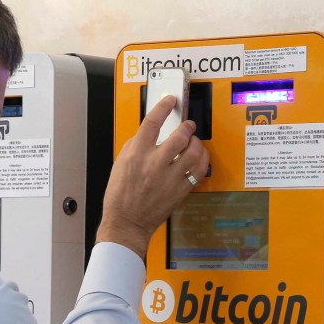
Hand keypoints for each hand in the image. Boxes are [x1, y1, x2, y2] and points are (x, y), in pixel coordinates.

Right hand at [96, 95, 209, 258]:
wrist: (126, 221)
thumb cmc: (120, 196)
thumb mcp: (120, 164)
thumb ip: (135, 146)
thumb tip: (150, 134)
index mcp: (136, 154)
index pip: (152, 122)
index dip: (163, 107)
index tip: (170, 101)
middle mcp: (154, 164)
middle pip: (180, 136)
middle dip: (187, 126)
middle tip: (189, 126)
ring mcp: (169, 178)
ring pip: (193, 152)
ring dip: (197, 143)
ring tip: (194, 141)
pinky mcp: (180, 190)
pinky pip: (199, 171)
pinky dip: (202, 160)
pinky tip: (199, 157)